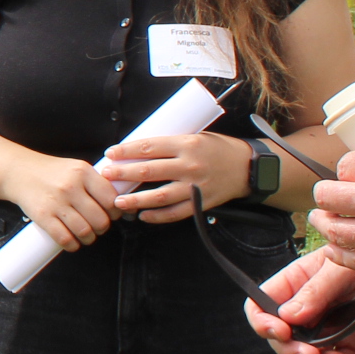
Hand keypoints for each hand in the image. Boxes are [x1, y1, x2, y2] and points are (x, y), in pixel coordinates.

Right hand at [5, 154, 122, 251]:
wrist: (17, 171)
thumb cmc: (51, 172)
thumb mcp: (76, 168)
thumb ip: (97, 183)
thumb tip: (123, 206)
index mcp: (83, 172)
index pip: (111, 199)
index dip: (116, 211)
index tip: (112, 214)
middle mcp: (70, 186)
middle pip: (100, 219)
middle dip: (102, 228)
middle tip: (98, 226)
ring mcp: (56, 202)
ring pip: (85, 231)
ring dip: (89, 239)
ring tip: (86, 236)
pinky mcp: (42, 215)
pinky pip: (65, 238)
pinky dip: (72, 245)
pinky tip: (72, 242)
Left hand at [97, 131, 247, 222]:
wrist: (248, 168)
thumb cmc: (217, 148)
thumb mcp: (195, 136)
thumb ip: (170, 145)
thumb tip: (137, 150)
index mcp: (187, 144)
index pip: (149, 147)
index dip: (126, 151)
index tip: (110, 154)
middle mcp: (190, 165)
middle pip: (149, 171)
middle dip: (123, 173)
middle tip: (106, 175)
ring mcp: (195, 187)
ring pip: (159, 196)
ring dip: (135, 200)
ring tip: (118, 201)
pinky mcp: (201, 204)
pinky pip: (175, 213)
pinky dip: (157, 216)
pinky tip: (143, 216)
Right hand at [244, 247, 354, 353]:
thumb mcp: (341, 268)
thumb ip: (317, 290)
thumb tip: (287, 316)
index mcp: (294, 286)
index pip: (260, 306)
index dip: (262, 322)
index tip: (281, 330)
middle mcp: (305, 312)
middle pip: (280, 340)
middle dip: (291, 351)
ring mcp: (328, 331)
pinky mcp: (352, 346)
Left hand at [309, 100, 354, 283]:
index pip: (345, 165)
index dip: (345, 170)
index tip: (352, 175)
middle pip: (328, 196)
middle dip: (327, 196)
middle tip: (332, 199)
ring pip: (334, 230)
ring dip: (327, 225)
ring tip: (327, 221)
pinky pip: (350, 259)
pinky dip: (339, 254)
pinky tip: (339, 250)